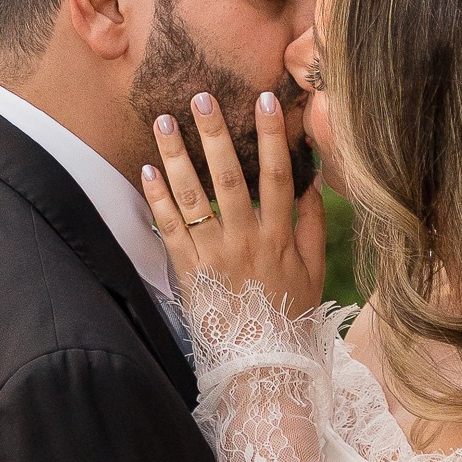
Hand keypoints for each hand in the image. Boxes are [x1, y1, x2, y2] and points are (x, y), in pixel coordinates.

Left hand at [141, 87, 327, 315]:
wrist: (262, 365)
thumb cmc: (288, 315)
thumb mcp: (313, 271)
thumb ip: (314, 225)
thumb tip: (312, 180)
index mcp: (279, 236)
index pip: (276, 175)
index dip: (271, 136)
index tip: (265, 100)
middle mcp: (246, 240)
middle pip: (229, 177)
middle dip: (216, 134)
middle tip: (202, 97)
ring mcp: (214, 255)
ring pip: (193, 197)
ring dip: (177, 156)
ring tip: (164, 122)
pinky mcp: (189, 271)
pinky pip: (168, 229)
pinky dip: (157, 199)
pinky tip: (147, 169)